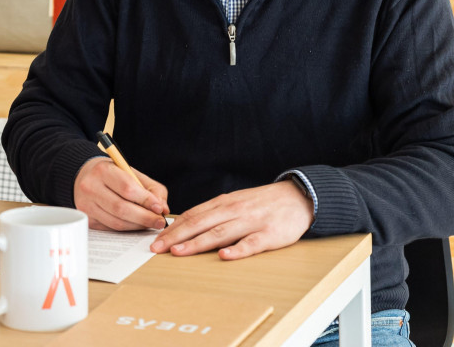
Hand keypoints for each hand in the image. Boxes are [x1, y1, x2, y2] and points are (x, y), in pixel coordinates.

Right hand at [73, 156, 168, 230]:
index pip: (127, 188)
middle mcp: (90, 187)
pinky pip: (111, 228)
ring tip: (150, 223)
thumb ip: (152, 189)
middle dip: (144, 217)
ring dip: (137, 225)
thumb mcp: (133, 173)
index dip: (145, 200)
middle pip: (121, 208)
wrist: (86, 177)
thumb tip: (163, 209)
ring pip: (116, 222)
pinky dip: (127, 228)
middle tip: (159, 221)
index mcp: (103, 170)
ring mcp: (86, 204)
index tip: (159, 208)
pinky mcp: (87, 218)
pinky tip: (135, 224)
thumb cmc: (113, 175)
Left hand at [151, 180, 314, 259]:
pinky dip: (237, 250)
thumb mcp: (234, 202)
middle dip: (175, 236)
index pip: (192, 215)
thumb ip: (213, 213)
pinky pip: (251, 243)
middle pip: (200, 223)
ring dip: (197, 243)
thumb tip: (186, 226)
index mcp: (223, 203)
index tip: (155, 240)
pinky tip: (224, 256)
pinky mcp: (269, 234)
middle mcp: (233, 210)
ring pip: (220, 233)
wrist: (297, 197)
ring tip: (178, 252)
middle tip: (156, 248)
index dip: (172, 228)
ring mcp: (251, 222)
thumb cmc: (261, 203)